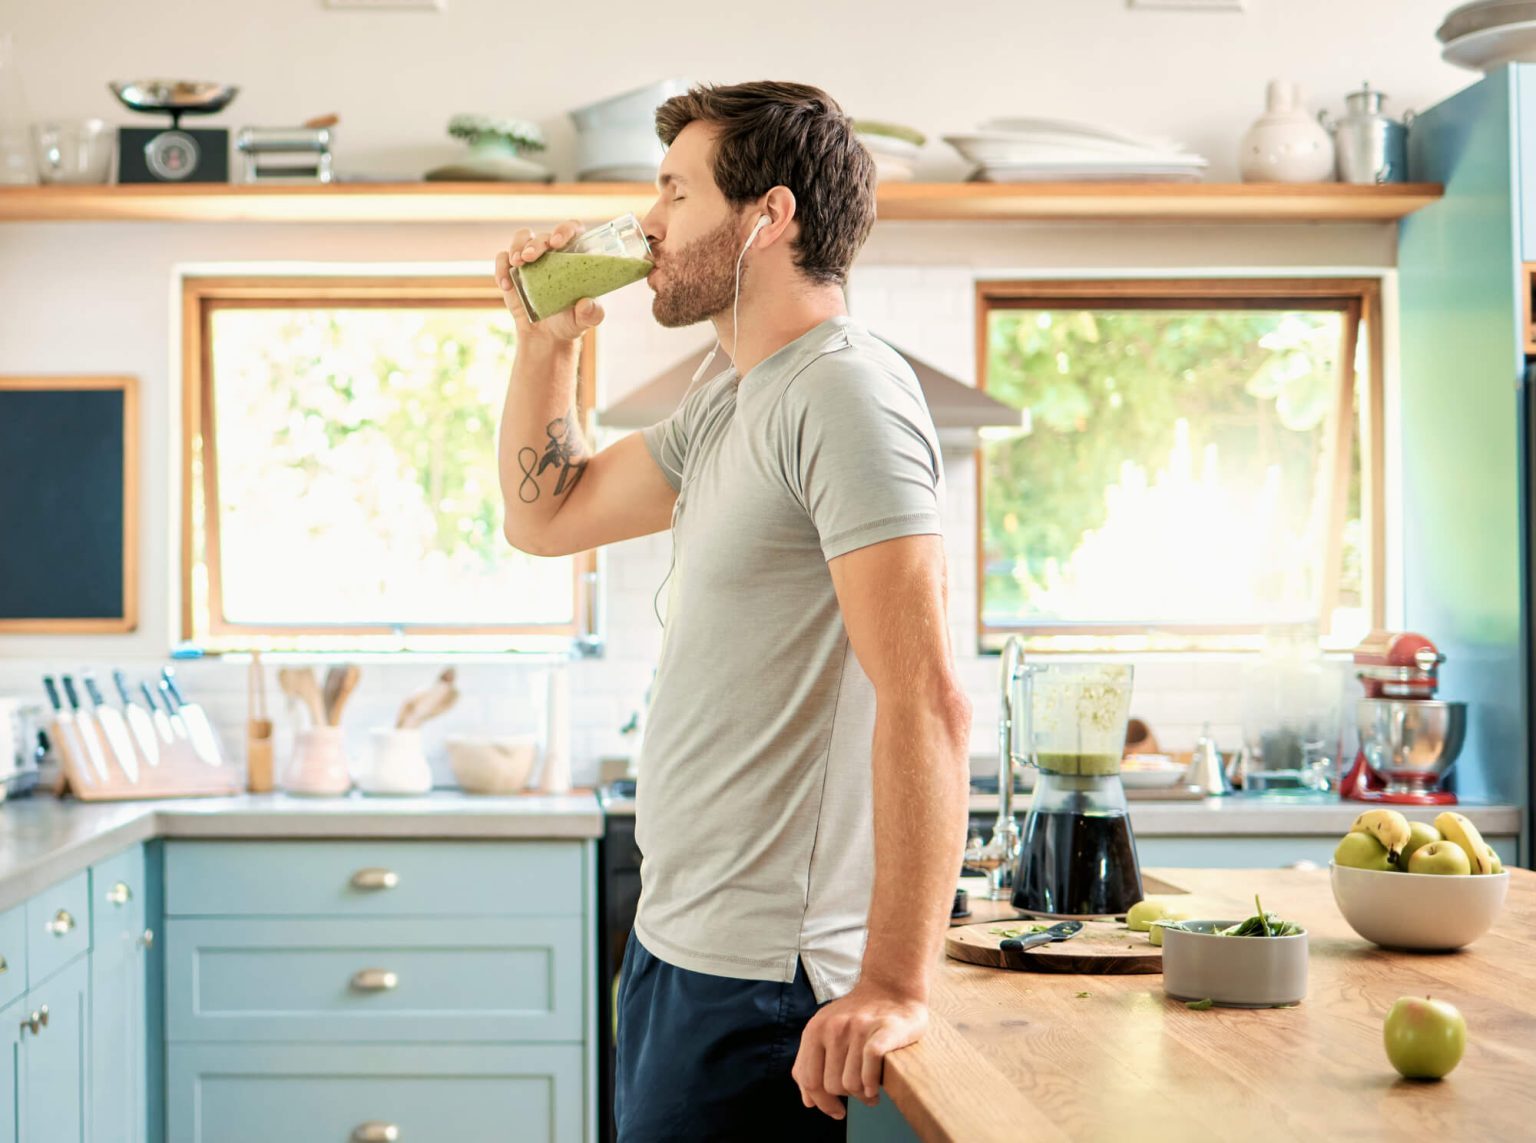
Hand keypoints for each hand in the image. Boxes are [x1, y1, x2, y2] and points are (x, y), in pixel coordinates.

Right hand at [493, 220, 605, 341]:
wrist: (547, 336)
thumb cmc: (571, 321)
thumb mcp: (586, 320)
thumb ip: (592, 313)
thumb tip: (587, 304)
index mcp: (575, 256)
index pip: (573, 230)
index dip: (565, 229)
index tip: (557, 241)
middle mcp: (553, 253)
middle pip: (544, 236)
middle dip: (536, 244)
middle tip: (531, 257)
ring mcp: (532, 260)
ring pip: (521, 239)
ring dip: (517, 247)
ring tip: (517, 264)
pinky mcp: (513, 270)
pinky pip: (502, 259)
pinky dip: (501, 268)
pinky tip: (507, 285)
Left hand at [791, 983, 927, 1119]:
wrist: (891, 986)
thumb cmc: (859, 1014)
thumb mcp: (827, 1030)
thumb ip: (812, 1061)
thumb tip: (808, 1102)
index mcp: (816, 1029)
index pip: (808, 1079)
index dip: (821, 1103)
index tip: (837, 1112)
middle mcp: (834, 1027)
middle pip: (832, 1085)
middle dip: (848, 1097)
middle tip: (861, 1094)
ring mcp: (859, 1028)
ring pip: (852, 1083)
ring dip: (863, 1095)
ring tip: (872, 1091)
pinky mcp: (883, 1031)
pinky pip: (870, 1071)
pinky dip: (872, 1084)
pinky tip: (877, 1086)